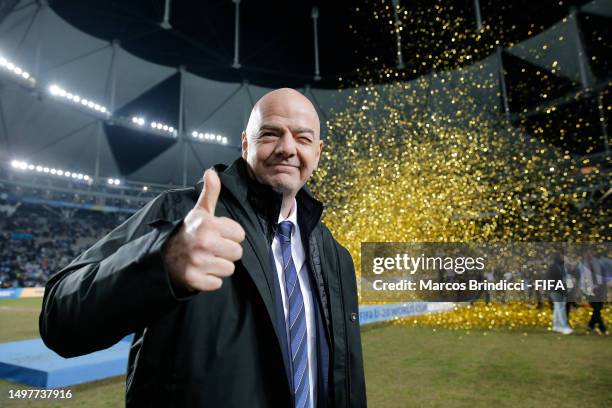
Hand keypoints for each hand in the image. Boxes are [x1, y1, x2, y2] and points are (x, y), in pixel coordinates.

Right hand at [164, 169, 245, 291]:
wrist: (165, 256)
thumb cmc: (189, 232)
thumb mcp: (200, 212)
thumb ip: (210, 193)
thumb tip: (211, 172)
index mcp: (208, 225)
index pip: (240, 235)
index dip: (230, 236)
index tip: (217, 235)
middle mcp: (204, 243)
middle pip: (237, 253)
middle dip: (227, 252)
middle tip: (213, 248)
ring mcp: (198, 262)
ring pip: (229, 269)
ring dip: (220, 266)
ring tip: (207, 259)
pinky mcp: (195, 280)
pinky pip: (218, 283)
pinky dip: (211, 280)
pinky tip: (201, 270)